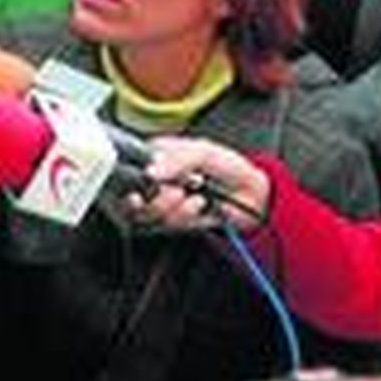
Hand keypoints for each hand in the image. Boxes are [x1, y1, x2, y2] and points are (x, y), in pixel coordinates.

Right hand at [133, 137, 270, 232]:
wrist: (250, 195)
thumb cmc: (227, 166)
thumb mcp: (204, 152)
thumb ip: (177, 159)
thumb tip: (152, 171)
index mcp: (157, 156)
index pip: (130, 168)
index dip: (134, 178)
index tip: (151, 182)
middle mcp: (155, 180)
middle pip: (132, 198)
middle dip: (157, 199)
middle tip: (179, 192)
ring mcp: (163, 202)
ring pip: (147, 216)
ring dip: (173, 209)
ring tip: (195, 198)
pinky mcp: (173, 221)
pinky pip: (165, 227)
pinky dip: (183, 218)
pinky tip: (198, 206)